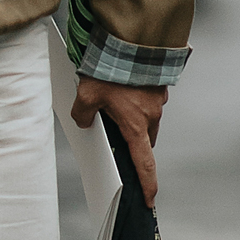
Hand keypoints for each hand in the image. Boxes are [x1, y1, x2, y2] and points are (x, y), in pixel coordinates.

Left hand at [72, 76, 167, 204]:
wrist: (131, 40)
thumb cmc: (110, 69)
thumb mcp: (86, 95)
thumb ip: (83, 114)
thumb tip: (85, 121)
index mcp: (136, 125)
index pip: (144, 163)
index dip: (147, 184)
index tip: (150, 200)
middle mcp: (152, 114)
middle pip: (143, 139)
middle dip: (131, 141)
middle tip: (112, 135)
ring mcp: (157, 99)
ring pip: (145, 118)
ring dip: (132, 117)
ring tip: (112, 105)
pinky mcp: (157, 84)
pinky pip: (147, 100)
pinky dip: (136, 100)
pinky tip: (120, 88)